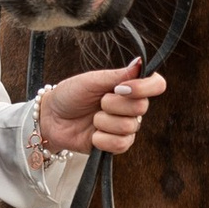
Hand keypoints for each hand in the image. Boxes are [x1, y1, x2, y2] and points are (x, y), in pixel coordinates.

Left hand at [35, 60, 166, 158]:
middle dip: (113, 104)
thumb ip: (117, 75)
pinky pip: (121, 144)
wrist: (52, 118)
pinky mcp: (117, 145)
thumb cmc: (71, 95)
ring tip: (92, 118)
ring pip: (129, 127)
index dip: (144, 87)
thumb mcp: (91, 81)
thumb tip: (141, 62)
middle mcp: (132, 107)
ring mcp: (126, 127)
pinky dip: (102, 139)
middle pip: (141, 107)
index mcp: (129, 87)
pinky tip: (93, 134)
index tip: (120, 88)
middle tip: (98, 102)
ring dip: (104, 122)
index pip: (157, 85)